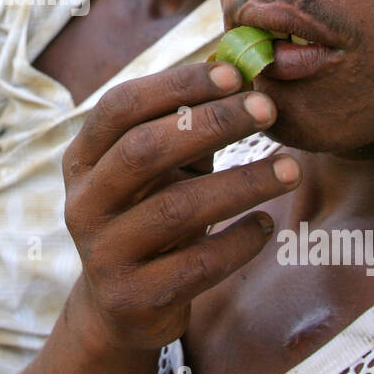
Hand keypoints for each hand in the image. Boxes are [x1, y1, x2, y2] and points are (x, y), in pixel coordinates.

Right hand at [62, 61, 297, 353]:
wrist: (121, 309)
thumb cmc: (149, 215)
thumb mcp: (156, 169)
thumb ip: (183, 124)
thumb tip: (241, 64)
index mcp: (82, 159)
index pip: (120, 106)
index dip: (176, 84)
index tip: (235, 73)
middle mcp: (83, 203)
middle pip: (145, 150)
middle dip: (212, 123)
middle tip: (269, 110)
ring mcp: (104, 254)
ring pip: (178, 209)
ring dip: (243, 182)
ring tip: (291, 168)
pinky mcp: (135, 298)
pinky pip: (198, 264)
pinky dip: (240, 241)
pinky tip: (268, 225)